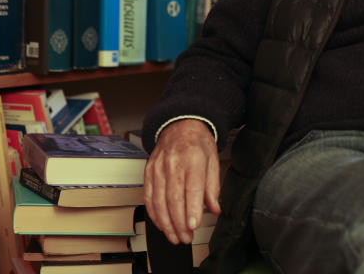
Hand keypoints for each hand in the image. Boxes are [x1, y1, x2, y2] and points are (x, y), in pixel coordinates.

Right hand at [143, 119, 220, 243]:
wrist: (180, 125)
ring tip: (175, 236)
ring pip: (158, 200)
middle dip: (179, 222)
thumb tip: (215, 208)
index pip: (192, 187)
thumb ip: (212, 187)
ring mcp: (158, 168)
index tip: (194, 225)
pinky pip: (148, 197)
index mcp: (193, 159)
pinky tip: (161, 224)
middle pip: (173, 198)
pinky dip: (154, 214)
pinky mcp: (148, 172)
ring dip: (166, 223)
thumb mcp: (212, 161)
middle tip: (186, 237)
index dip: (192, 208)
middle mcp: (173, 163)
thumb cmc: (198, 143)